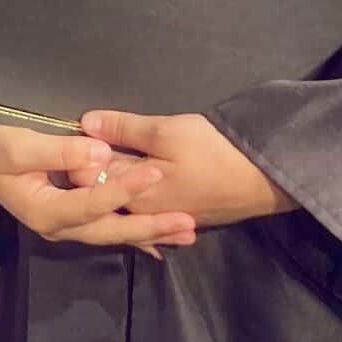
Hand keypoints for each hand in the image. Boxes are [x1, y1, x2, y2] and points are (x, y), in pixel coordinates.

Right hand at [0, 115, 196, 250]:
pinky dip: (131, 232)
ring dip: (148, 232)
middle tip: (187, 225)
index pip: (93, 203)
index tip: (155, 174)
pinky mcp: (66, 211)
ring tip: (185, 233)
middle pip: (110, 230)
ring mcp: (62, 221)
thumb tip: (102, 155)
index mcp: (45, 211)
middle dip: (150, 227)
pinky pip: (104, 225)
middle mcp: (56, 225)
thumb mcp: (18, 144)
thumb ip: (61, 152)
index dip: (124, 188)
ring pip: (111, 231)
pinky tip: (155, 242)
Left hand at [77, 111, 294, 227]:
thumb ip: (123, 129)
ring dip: (113, 181)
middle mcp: (140, 215)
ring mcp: (161, 219)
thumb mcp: (166, 132)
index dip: (77, 153)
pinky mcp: (179, 217)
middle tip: (84, 142)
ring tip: (107, 156)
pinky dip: (135, 196)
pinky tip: (132, 186)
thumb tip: (86, 123)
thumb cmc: (214, 153)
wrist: (266, 180)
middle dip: (90, 169)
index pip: (86, 177)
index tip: (74, 133)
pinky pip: (145, 209)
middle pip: (103, 190)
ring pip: (125, 199)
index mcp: (130, 196)